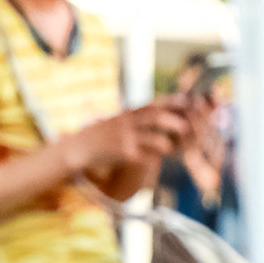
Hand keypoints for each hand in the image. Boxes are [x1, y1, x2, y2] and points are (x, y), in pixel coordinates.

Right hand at [67, 99, 189, 181]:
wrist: (77, 149)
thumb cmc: (96, 136)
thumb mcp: (113, 120)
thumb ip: (130, 117)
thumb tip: (150, 112)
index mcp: (126, 113)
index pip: (152, 104)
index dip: (171, 102)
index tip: (186, 102)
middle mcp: (126, 123)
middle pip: (156, 117)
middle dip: (174, 121)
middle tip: (186, 127)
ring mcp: (125, 138)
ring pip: (155, 138)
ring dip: (167, 143)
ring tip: (171, 148)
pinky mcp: (123, 153)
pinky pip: (146, 155)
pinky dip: (154, 157)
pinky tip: (157, 160)